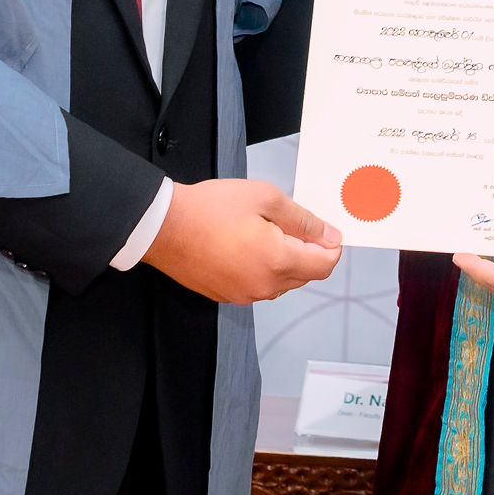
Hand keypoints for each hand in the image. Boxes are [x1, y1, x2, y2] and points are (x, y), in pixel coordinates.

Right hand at [144, 179, 340, 303]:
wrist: (163, 226)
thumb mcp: (265, 198)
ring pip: (281, 282)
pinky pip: (258, 285)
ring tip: (262, 231)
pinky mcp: (226, 296)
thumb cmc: (210, 208)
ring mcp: (244, 295)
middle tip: (288, 222)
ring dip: (283, 260)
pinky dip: (261, 268)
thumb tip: (329, 234)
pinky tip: (245, 245)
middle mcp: (264, 286)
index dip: (331, 246)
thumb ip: (303, 220)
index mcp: (278, 262)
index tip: (324, 229)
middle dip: (307, 251)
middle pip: (305, 275)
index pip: (325, 265)